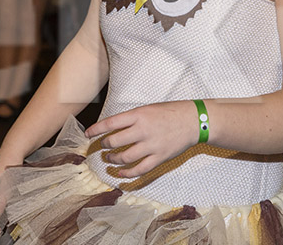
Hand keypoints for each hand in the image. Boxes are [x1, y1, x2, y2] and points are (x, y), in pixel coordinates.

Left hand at [84, 100, 198, 178]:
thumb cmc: (171, 112)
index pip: (110, 123)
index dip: (96, 129)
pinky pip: (139, 169)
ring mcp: (151, 145)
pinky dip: (127, 174)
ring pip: (124, 157)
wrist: (194, 120)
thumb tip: (114, 128)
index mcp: (139, 114)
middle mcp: (143, 130)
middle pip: (114, 141)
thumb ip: (132, 118)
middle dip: (104, 145)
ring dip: (113, 160)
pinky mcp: (159, 157)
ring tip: (109, 159)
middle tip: (103, 146)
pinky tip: (121, 174)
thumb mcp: (148, 108)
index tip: (88, 134)